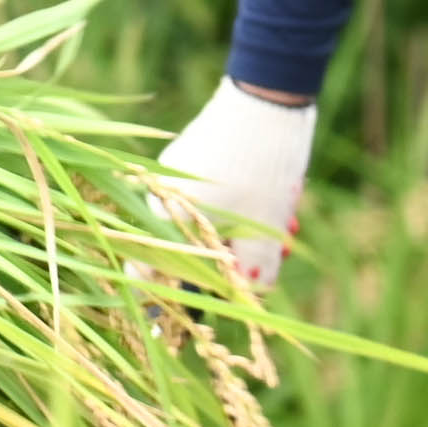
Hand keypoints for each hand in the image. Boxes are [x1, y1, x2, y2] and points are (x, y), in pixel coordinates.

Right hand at [157, 81, 316, 290]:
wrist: (266, 99)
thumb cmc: (263, 171)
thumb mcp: (266, 230)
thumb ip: (252, 273)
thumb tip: (246, 297)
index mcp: (166, 217)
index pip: (146, 272)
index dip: (161, 303)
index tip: (176, 327)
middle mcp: (159, 196)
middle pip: (179, 249)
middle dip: (220, 266)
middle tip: (259, 269)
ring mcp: (173, 173)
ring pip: (199, 222)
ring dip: (236, 235)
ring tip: (280, 225)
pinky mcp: (191, 155)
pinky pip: (206, 197)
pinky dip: (234, 208)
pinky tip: (270, 199)